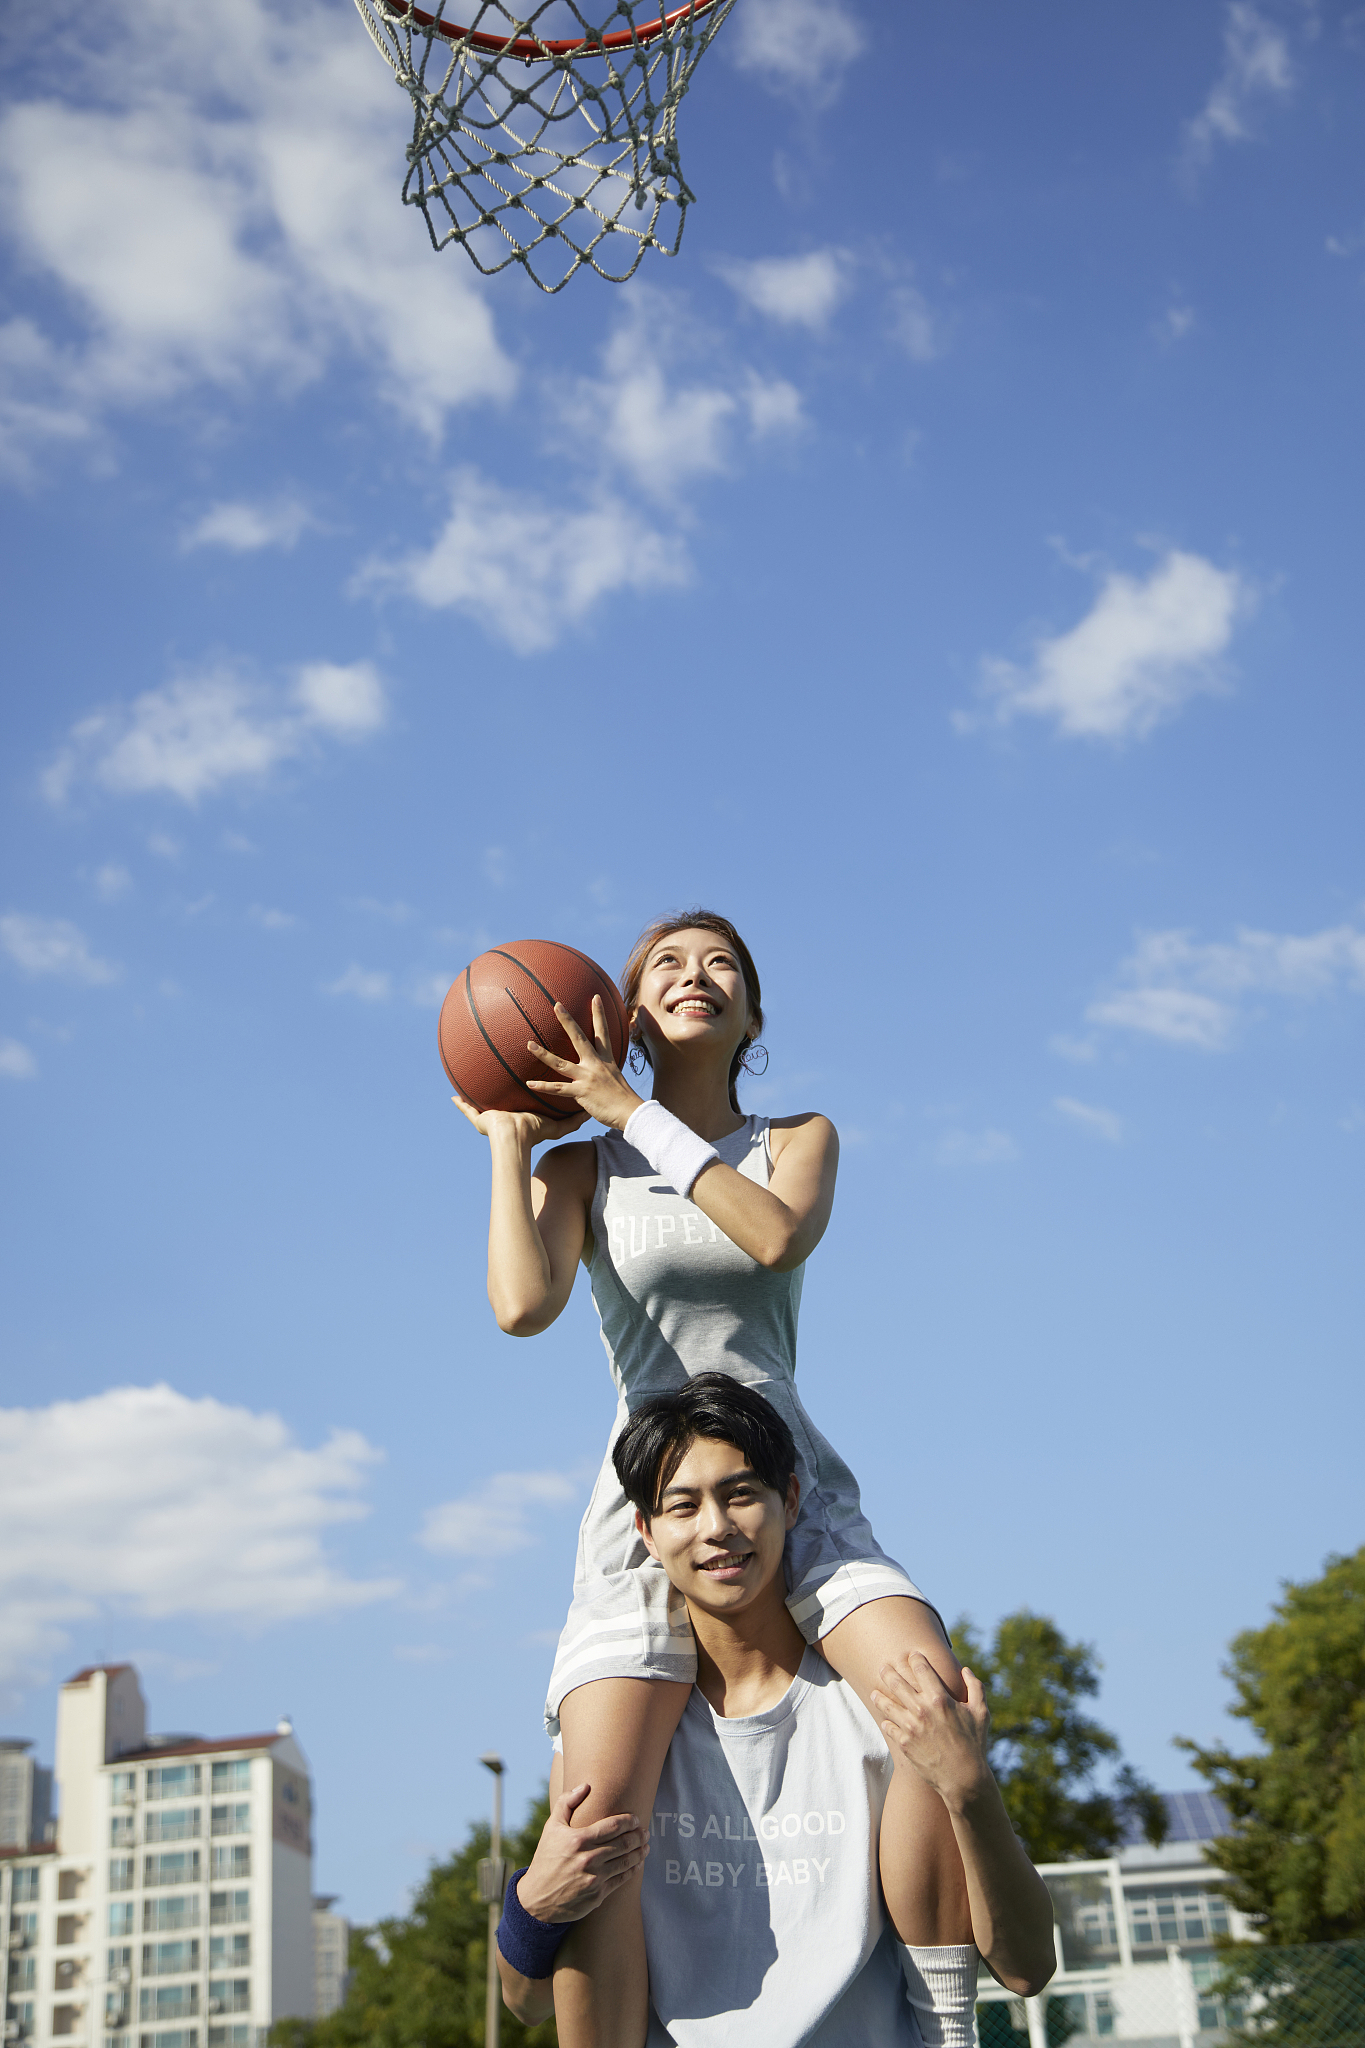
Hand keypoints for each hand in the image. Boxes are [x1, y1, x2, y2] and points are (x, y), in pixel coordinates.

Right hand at [450, 1089, 587, 1147]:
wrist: (514, 1137)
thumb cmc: (532, 1133)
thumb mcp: (555, 1127)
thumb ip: (572, 1121)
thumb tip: (587, 1115)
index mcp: (517, 1118)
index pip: (518, 1104)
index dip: (518, 1096)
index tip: (518, 1085)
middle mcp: (502, 1117)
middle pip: (497, 1103)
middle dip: (494, 1094)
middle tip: (493, 1079)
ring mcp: (488, 1119)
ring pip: (479, 1105)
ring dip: (474, 1096)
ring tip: (469, 1081)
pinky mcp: (477, 1119)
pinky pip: (466, 1110)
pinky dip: (459, 1105)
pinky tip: (452, 1096)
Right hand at [514, 1782, 648, 1923]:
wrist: (537, 1899)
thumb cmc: (546, 1858)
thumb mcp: (551, 1828)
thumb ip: (566, 1803)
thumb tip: (586, 1785)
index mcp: (578, 1839)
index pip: (613, 1826)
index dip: (629, 1821)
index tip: (636, 1819)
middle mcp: (588, 1859)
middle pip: (623, 1843)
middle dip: (638, 1836)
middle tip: (646, 1832)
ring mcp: (594, 1878)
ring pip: (625, 1862)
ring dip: (639, 1853)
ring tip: (646, 1846)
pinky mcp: (597, 1895)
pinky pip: (621, 1880)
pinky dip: (632, 1871)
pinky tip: (637, 1864)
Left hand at [523, 996, 641, 1132]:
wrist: (631, 1113)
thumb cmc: (623, 1098)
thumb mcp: (616, 1077)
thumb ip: (604, 1071)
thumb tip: (598, 1071)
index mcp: (606, 1059)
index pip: (603, 1031)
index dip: (599, 1014)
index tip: (595, 997)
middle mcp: (595, 1064)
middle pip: (578, 1038)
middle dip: (567, 1021)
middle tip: (556, 1005)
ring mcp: (587, 1078)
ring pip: (560, 1063)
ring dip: (543, 1054)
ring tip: (529, 1044)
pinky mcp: (581, 1093)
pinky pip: (558, 1089)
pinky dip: (543, 1086)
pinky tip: (529, 1083)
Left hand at [870, 1655, 994, 1812]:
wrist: (963, 1778)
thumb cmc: (975, 1744)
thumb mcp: (981, 1713)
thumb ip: (975, 1687)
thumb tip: (965, 1670)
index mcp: (940, 1699)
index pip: (921, 1669)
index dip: (915, 1658)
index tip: (912, 1655)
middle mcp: (921, 1710)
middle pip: (897, 1683)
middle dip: (888, 1672)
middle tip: (883, 1667)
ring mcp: (910, 1727)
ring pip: (887, 1705)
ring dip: (880, 1696)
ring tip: (874, 1691)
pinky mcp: (904, 1743)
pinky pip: (889, 1727)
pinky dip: (886, 1721)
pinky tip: (885, 1719)